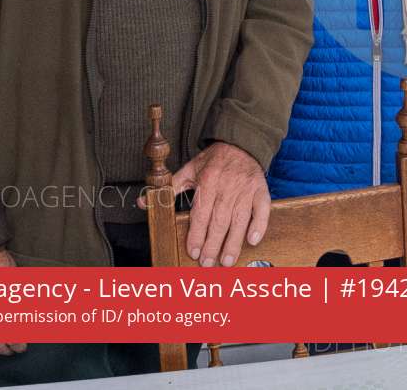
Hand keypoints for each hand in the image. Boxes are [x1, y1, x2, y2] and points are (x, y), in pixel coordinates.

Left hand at [138, 141, 269, 267]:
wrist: (240, 143)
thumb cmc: (213, 161)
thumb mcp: (189, 170)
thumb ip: (169, 188)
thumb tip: (144, 202)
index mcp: (208, 181)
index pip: (201, 214)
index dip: (196, 235)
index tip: (193, 252)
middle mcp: (227, 187)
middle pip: (219, 221)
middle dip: (213, 245)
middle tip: (207, 263)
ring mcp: (246, 189)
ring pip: (240, 220)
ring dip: (233, 242)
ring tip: (227, 261)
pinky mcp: (261, 190)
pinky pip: (262, 209)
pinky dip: (259, 225)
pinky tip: (253, 240)